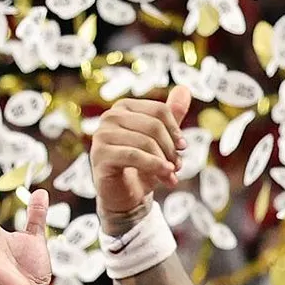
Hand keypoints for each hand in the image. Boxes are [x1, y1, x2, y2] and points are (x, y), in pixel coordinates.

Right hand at [89, 86, 190, 230]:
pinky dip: (154, 166)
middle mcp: (110, 117)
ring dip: (164, 161)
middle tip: (178, 166)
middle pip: (153, 125)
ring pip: (145, 142)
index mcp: (124, 108)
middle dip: (170, 148)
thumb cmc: (140, 167)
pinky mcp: (100, 155)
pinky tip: (165, 175)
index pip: (159, 111)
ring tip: (171, 175)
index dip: (175, 130)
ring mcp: (102, 135)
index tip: (183, 148)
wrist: (123, 195)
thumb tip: (184, 89)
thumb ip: (171, 115)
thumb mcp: (160, 140)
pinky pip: (133, 156)